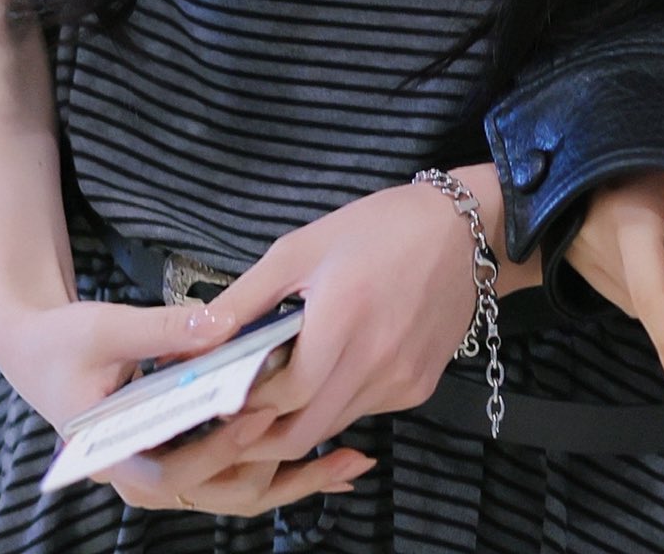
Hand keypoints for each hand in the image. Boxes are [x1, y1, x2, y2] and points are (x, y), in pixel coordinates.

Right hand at [0, 295, 374, 516]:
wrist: (39, 352)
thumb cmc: (66, 341)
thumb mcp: (107, 327)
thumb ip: (164, 330)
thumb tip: (221, 325)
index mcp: (118, 458)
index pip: (179, 472)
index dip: (225, 447)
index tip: (267, 412)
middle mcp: (145, 479)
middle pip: (223, 494)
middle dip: (285, 478)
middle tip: (341, 454)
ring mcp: (167, 475)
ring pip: (238, 492)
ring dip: (293, 478)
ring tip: (348, 461)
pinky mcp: (184, 459)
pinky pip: (235, 473)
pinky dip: (278, 465)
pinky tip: (323, 455)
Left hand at [206, 181, 487, 465]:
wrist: (464, 231)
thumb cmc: (379, 228)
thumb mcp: (303, 246)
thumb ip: (247, 296)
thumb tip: (199, 335)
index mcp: (342, 318)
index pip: (281, 396)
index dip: (243, 404)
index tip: (215, 399)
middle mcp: (375, 361)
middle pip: (302, 434)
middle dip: (260, 435)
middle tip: (233, 416)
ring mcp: (400, 381)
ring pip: (332, 428)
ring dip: (298, 420)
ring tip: (275, 391)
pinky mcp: (418, 389)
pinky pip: (363, 411)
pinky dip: (336, 403)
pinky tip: (329, 371)